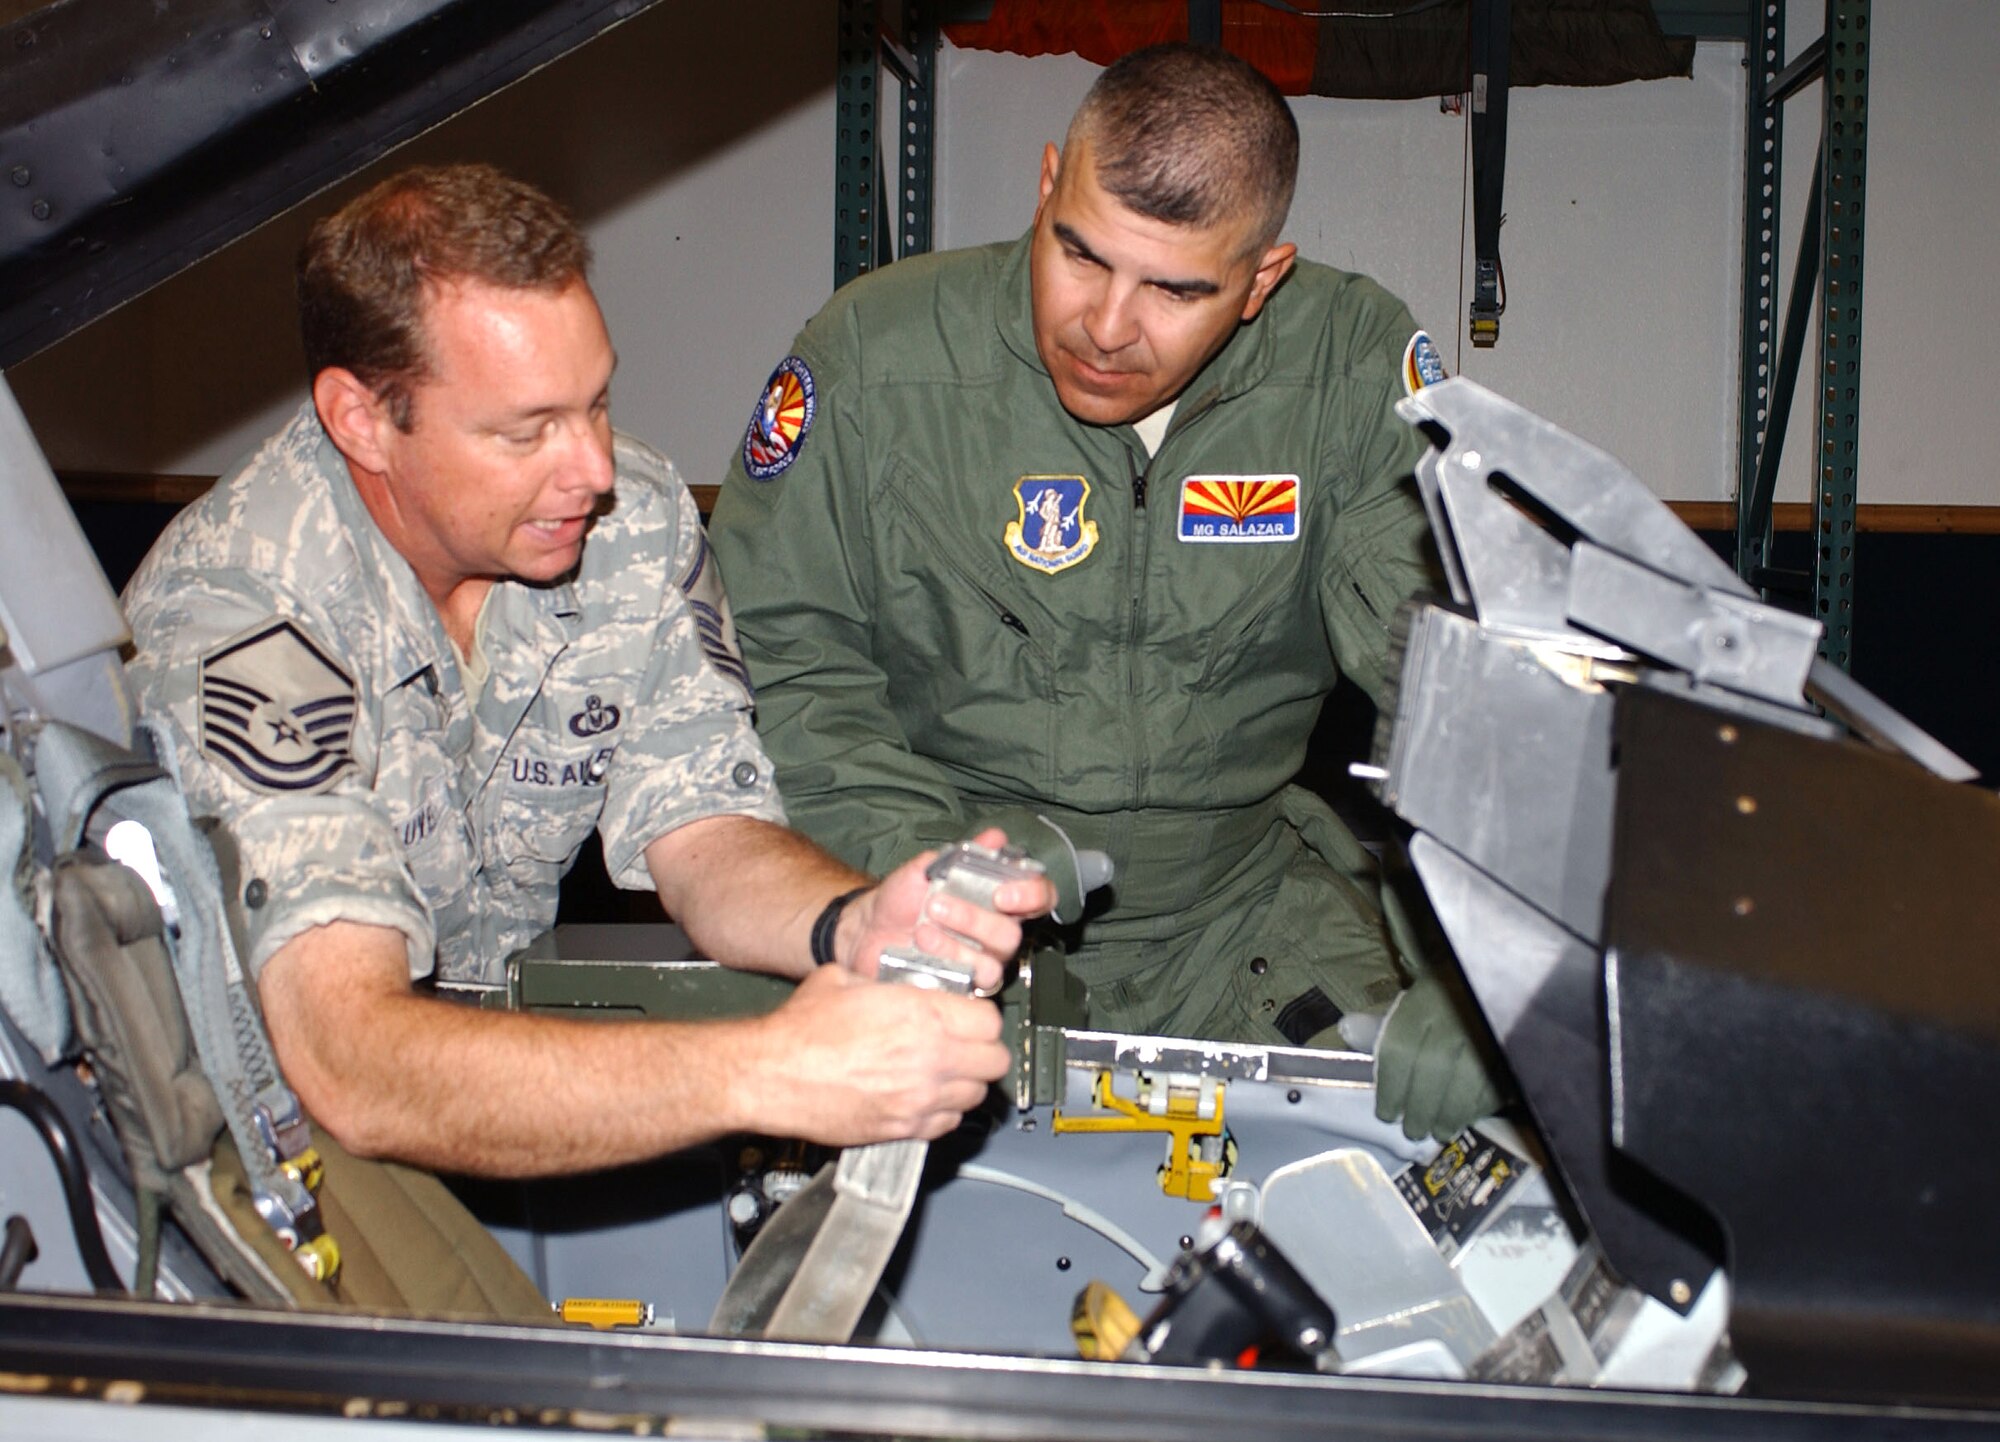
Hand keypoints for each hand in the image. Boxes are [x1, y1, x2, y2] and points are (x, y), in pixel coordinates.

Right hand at [748, 964, 1010, 1143]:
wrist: (771, 1075)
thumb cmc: (800, 1030)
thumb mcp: (846, 979)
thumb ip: (888, 984)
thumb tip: (903, 988)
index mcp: (922, 1015)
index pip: (990, 1020)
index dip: (981, 1018)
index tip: (969, 1018)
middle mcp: (929, 1058)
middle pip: (994, 1061)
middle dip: (984, 1051)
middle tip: (967, 1046)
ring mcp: (918, 1099)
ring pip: (975, 1096)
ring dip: (967, 1083)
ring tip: (947, 1072)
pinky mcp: (902, 1129)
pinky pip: (947, 1125)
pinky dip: (944, 1112)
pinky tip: (925, 1097)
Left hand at [841, 827, 1055, 993]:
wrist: (867, 929)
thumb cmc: (904, 898)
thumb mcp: (929, 866)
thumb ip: (963, 854)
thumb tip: (995, 836)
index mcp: (999, 901)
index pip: (1039, 898)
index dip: (1033, 895)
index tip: (1004, 892)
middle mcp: (996, 935)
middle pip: (1012, 934)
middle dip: (975, 918)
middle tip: (937, 904)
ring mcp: (980, 964)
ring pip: (992, 963)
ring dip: (956, 943)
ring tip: (923, 928)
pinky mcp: (960, 987)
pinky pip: (968, 983)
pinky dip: (945, 960)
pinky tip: (922, 947)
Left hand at [1371, 968, 1507, 1141]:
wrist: (1502, 974)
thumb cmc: (1449, 995)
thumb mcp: (1414, 1001)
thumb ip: (1382, 1024)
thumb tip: (1347, 1030)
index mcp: (1423, 999)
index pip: (1398, 1048)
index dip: (1390, 1088)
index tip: (1386, 1114)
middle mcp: (1455, 1012)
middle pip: (1432, 1068)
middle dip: (1420, 1107)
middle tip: (1413, 1131)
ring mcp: (1490, 1028)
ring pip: (1468, 1079)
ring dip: (1451, 1114)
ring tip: (1440, 1131)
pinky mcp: (1517, 1044)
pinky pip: (1499, 1081)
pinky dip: (1481, 1106)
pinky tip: (1470, 1118)